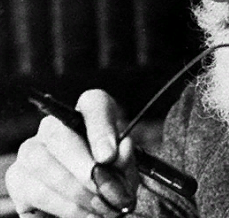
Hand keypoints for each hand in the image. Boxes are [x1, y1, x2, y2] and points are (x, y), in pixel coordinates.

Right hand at [5, 89, 139, 217]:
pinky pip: (32, 190)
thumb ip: (125, 159)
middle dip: (83, 167)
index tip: (109, 156)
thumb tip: (116, 154)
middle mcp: (55, 126)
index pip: (94, 104)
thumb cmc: (113, 176)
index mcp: (90, 113)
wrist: (95, 199)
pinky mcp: (18, 179)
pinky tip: (84, 214)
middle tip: (104, 190)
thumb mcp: (127, 168)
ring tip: (100, 207)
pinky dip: (61, 206)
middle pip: (58, 133)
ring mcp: (31, 151)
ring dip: (73, 191)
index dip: (101, 128)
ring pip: (40, 162)